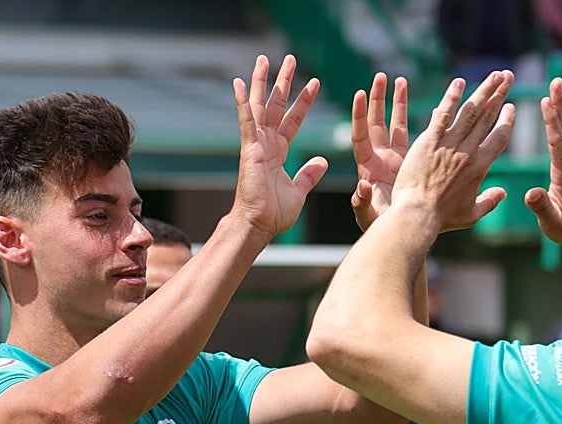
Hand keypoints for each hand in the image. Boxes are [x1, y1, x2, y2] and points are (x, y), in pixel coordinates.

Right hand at [231, 55, 328, 237]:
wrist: (258, 226)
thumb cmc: (274, 214)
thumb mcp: (299, 191)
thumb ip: (309, 174)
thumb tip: (322, 161)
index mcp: (278, 153)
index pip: (293, 120)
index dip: (303, 102)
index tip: (314, 83)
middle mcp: (266, 144)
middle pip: (275, 106)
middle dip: (283, 82)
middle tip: (289, 59)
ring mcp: (256, 145)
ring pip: (260, 106)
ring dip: (263, 82)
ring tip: (265, 59)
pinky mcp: (249, 150)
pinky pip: (246, 121)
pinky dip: (243, 102)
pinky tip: (239, 82)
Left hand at [351, 73, 408, 230]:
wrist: (399, 232)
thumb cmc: (380, 228)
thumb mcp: (367, 217)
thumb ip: (362, 203)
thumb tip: (362, 188)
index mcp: (367, 169)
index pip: (360, 136)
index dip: (359, 116)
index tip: (359, 94)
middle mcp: (379, 159)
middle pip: (376, 124)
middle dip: (377, 100)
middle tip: (379, 77)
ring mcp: (393, 159)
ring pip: (394, 126)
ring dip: (396, 103)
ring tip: (399, 80)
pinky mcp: (408, 163)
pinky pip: (410, 136)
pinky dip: (415, 122)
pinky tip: (422, 104)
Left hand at [389, 69, 515, 232]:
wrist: (418, 214)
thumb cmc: (442, 218)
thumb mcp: (471, 214)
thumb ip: (489, 202)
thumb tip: (503, 193)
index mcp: (480, 167)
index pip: (499, 138)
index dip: (506, 121)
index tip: (510, 107)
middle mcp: (469, 152)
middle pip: (488, 117)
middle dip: (500, 94)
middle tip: (508, 76)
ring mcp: (450, 144)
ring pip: (471, 111)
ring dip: (484, 90)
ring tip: (494, 74)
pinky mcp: (430, 141)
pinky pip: (443, 114)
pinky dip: (452, 97)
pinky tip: (460, 82)